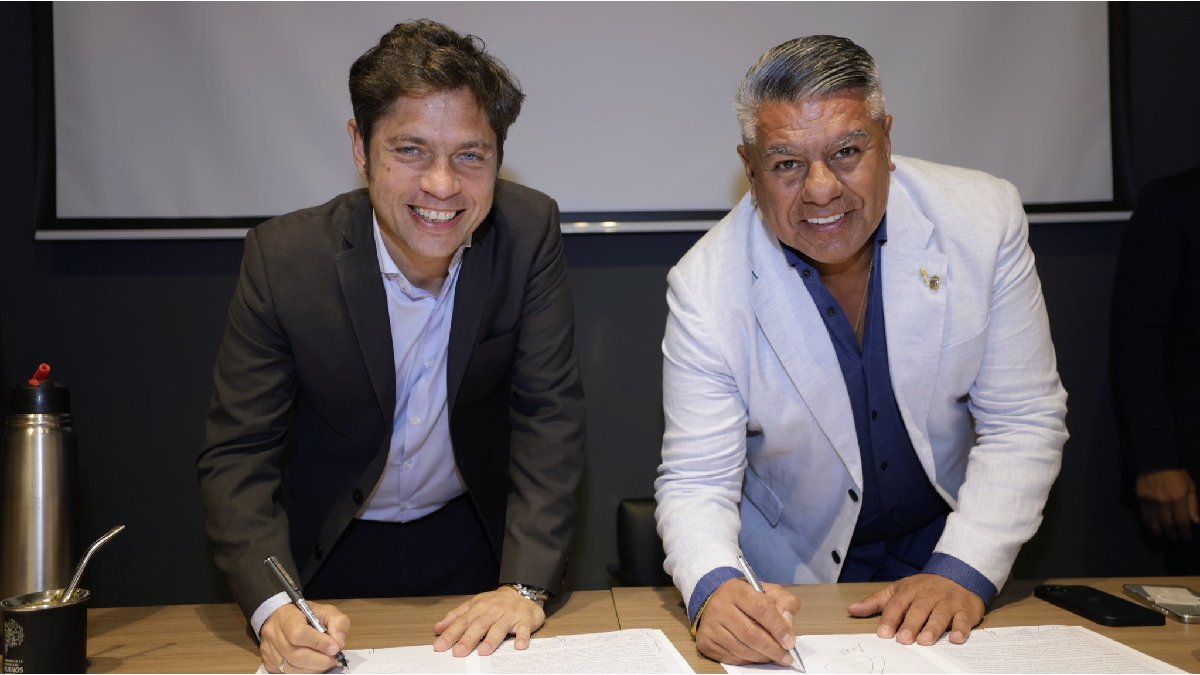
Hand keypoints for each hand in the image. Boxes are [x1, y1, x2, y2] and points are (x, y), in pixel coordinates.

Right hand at [259, 603, 348, 673]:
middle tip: (333, 658)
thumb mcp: (326, 611)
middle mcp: (274, 634)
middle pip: (295, 655)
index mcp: (287, 617)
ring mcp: (269, 650)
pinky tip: (313, 665)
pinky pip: (287, 673)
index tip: (334, 648)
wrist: (283, 618)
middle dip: (319, 660)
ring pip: (290, 668)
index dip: (318, 643)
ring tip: (325, 662)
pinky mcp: (269, 662)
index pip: (299, 633)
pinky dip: (304, 672)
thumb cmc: (305, 615)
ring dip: (313, 669)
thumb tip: (339, 643)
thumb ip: (337, 623)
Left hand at [433, 586, 545, 656]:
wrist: (523, 594)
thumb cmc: (495, 604)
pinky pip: (524, 630)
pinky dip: (522, 637)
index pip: (462, 621)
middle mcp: (493, 610)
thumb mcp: (474, 606)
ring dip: (491, 640)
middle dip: (468, 639)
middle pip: (479, 625)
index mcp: (478, 607)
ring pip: (499, 628)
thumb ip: (456, 617)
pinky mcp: (525, 620)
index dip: (450, 634)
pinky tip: (519, 646)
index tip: (440, 646)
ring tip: (483, 652)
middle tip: (458, 652)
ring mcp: (509, 615)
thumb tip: (437, 629)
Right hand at [695, 579, 799, 666]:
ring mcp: (710, 625)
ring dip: (762, 657)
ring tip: (774, 657)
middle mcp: (719, 606)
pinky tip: (756, 656)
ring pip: (741, 648)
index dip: (778, 627)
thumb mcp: (769, 592)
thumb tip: (788, 623)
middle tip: (786, 657)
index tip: (790, 642)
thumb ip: (785, 602)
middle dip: (772, 648)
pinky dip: (748, 660)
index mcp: (737, 589)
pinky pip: (731, 657)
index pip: (761, 608)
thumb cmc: (748, 598)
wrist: (717, 602)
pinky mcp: (705, 641)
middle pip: (750, 633)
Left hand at [848, 574, 982, 645]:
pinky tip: (955, 638)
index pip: (897, 604)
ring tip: (925, 641)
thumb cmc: (924, 588)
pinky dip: (961, 629)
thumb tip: (852, 610)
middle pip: (918, 610)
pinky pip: (964, 619)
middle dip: (911, 625)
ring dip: (933, 628)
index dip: (890, 618)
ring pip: (940, 614)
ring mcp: (949, 601)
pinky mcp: (966, 609)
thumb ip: (876, 602)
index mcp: (910, 590)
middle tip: (903, 640)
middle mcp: (929, 594)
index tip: (883, 633)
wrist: (959, 574)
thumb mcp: (898, 590)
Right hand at [1136, 469, 1199, 540]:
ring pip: (1155, 523)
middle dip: (1173, 534)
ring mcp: (1151, 501)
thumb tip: (1196, 520)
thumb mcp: (1189, 486)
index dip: (1185, 532)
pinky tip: (1152, 527)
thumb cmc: (1176, 473)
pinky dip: (1149, 524)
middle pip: (1168, 524)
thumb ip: (1193, 504)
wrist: (1155, 461)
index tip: (1186, 536)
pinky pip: (1144, 516)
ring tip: (1163, 536)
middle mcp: (1164, 502)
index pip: (1182, 521)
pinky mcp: (1141, 499)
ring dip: (1160, 532)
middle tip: (1175, 538)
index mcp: (1178, 498)